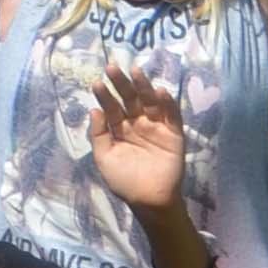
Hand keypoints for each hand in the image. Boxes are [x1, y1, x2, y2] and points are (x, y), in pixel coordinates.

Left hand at [82, 66, 195, 224]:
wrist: (148, 199)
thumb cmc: (124, 180)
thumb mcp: (104, 158)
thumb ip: (99, 134)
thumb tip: (94, 110)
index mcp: (119, 129)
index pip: (111, 108)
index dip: (105, 96)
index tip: (97, 82)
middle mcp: (137, 124)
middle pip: (130, 100)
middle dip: (122, 84)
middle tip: (112, 68)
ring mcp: (156, 128)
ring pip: (150, 103)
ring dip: (144, 87)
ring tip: (136, 72)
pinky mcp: (173, 134)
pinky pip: (171, 117)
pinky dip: (167, 104)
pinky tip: (160, 92)